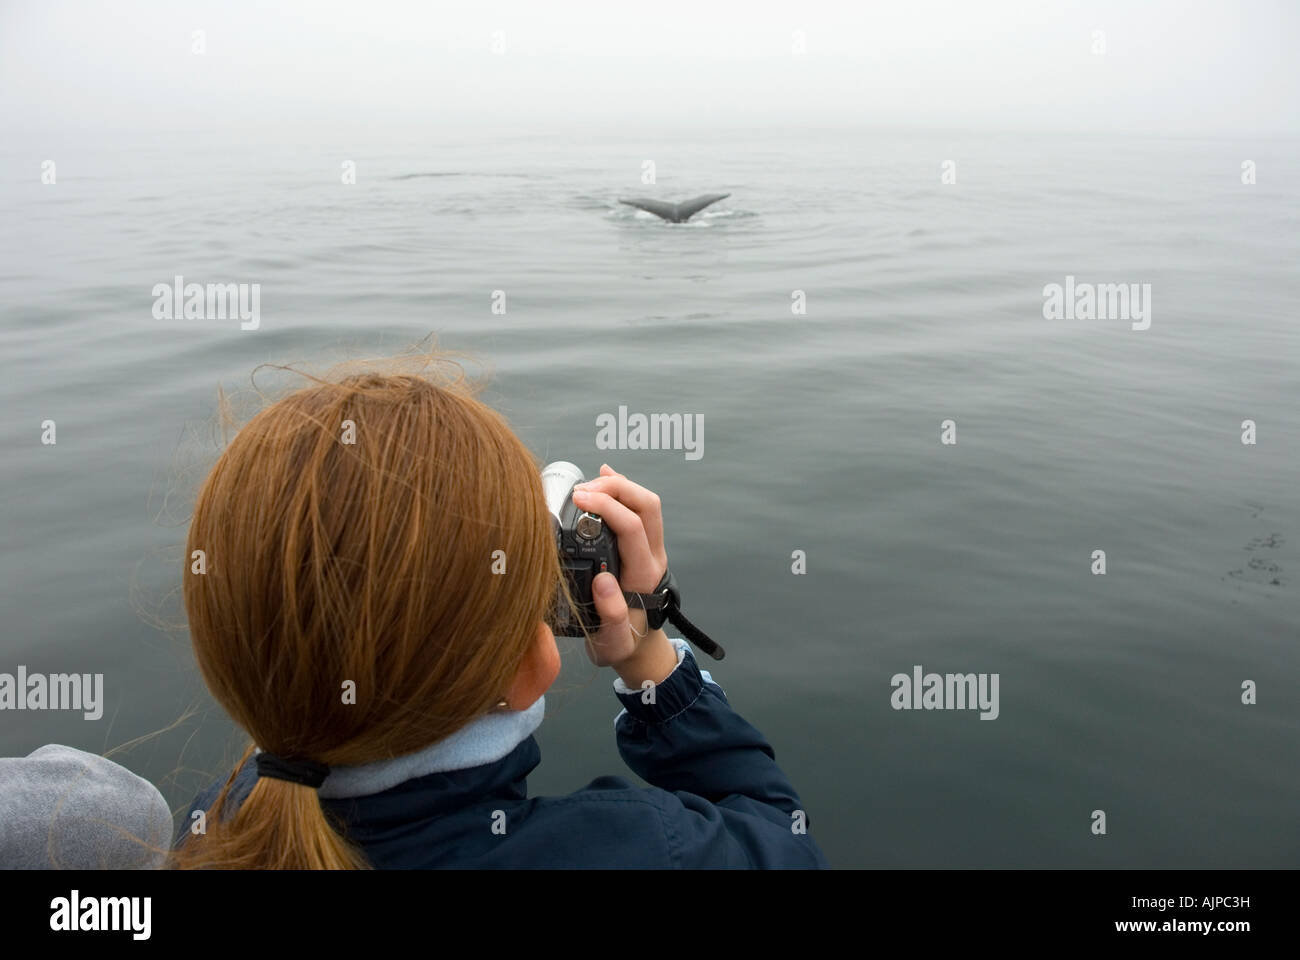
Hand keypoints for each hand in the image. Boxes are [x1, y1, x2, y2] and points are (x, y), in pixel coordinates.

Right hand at [570, 465, 677, 686]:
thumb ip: (612, 618)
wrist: (637, 648)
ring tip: (586, 486)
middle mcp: (652, 557)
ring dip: (618, 486)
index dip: (607, 506)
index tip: (578, 500)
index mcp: (643, 576)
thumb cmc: (621, 646)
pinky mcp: (642, 544)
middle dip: (616, 487)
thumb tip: (603, 582)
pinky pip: (639, 508)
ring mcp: (650, 548)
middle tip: (580, 490)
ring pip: (646, 503)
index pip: (632, 528)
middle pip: (647, 505)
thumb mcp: (612, 644)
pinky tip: (602, 478)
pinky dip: (621, 489)